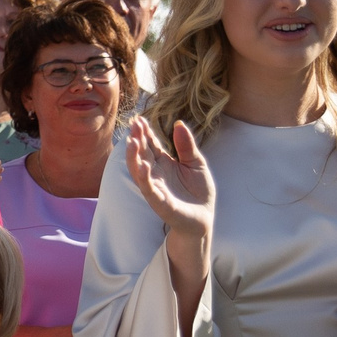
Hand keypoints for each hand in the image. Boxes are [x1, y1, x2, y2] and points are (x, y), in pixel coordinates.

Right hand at [125, 119, 213, 242]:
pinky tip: (144, 165)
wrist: (203, 217)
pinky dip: (144, 177)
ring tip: (132, 141)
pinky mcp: (159, 201)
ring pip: (138, 170)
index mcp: (163, 163)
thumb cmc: (199, 191)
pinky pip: (148, 188)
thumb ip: (186, 146)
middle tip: (134, 123)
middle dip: (137, 139)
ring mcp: (155, 187)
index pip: (150, 144)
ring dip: (133, 156)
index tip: (139, 119)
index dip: (145, 132)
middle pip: (142, 153)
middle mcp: (155, 173)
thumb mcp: (196, 163)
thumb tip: (179, 124)